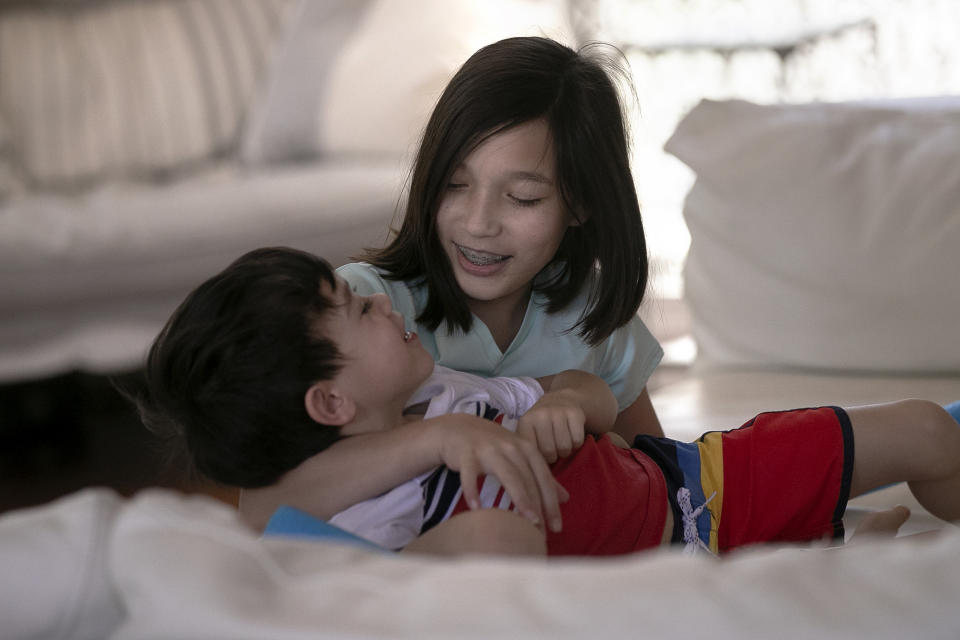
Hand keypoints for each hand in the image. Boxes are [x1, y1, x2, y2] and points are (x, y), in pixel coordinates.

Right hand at [429, 414, 568, 532]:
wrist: (457, 428)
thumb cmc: (491, 445)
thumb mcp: (518, 455)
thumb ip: (540, 475)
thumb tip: (565, 498)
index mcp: (526, 448)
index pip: (543, 477)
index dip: (551, 502)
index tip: (557, 527)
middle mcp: (510, 447)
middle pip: (528, 478)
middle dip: (537, 506)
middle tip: (541, 532)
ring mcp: (488, 449)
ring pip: (507, 475)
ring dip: (518, 498)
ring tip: (524, 522)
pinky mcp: (467, 454)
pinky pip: (470, 474)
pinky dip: (473, 490)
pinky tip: (477, 509)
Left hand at [516, 389, 586, 462]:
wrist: (559, 400)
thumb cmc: (541, 424)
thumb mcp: (528, 432)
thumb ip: (527, 449)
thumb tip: (533, 470)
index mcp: (526, 421)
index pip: (532, 451)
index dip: (539, 459)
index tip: (541, 455)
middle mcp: (541, 414)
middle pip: (550, 452)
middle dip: (553, 456)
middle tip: (553, 450)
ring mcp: (558, 412)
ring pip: (565, 447)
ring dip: (565, 451)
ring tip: (561, 443)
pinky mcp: (575, 413)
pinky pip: (578, 441)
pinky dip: (576, 444)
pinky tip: (571, 436)